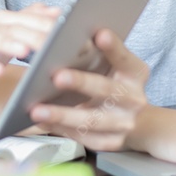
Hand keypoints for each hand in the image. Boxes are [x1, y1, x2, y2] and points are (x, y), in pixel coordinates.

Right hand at [0, 3, 59, 96]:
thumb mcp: (11, 33)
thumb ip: (31, 20)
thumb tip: (56, 10)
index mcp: (8, 20)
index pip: (32, 18)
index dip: (50, 23)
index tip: (71, 30)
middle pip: (17, 27)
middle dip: (36, 34)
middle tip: (55, 42)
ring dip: (10, 43)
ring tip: (26, 50)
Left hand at [28, 29, 148, 150]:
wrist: (138, 121)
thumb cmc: (116, 83)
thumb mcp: (116, 66)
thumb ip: (100, 54)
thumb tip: (68, 37)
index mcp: (136, 73)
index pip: (124, 57)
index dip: (113, 47)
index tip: (100, 34)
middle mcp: (134, 99)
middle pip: (106, 90)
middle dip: (81, 82)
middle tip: (57, 76)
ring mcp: (125, 123)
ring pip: (91, 120)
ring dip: (62, 115)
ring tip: (37, 109)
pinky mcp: (112, 142)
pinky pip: (83, 137)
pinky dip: (61, 129)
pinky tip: (42, 121)